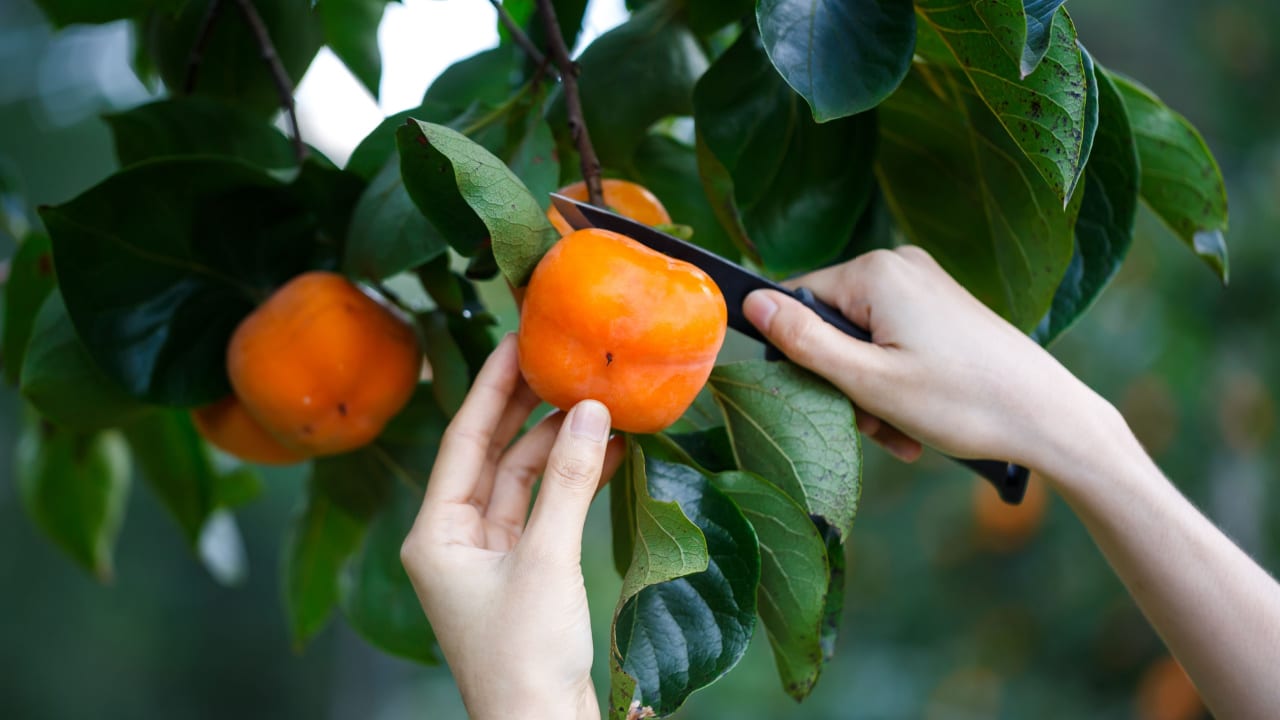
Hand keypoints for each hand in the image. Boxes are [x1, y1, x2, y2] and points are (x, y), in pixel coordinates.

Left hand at [400, 336, 624, 719]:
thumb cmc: (524, 659)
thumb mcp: (547, 560)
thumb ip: (568, 483)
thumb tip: (590, 412)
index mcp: (436, 535)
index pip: (463, 440)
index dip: (491, 387)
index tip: (515, 341)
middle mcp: (456, 540)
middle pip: (492, 456)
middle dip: (526, 410)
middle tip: (557, 360)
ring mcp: (490, 558)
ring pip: (524, 482)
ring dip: (560, 447)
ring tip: (597, 405)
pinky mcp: (524, 574)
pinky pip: (545, 511)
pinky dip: (573, 483)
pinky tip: (605, 453)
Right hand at [742, 247, 1114, 470]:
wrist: (1049, 418)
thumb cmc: (963, 401)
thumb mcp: (868, 381)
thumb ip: (803, 341)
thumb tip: (749, 303)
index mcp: (876, 272)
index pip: (797, 301)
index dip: (800, 356)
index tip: (831, 400)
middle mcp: (900, 266)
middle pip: (833, 324)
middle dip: (844, 382)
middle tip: (873, 426)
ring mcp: (926, 285)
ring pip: (864, 341)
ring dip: (871, 392)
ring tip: (901, 433)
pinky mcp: (944, 307)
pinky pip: (895, 341)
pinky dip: (897, 383)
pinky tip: (916, 422)